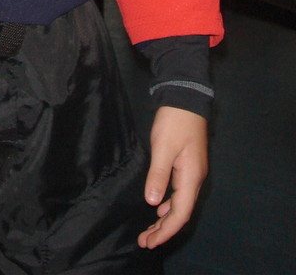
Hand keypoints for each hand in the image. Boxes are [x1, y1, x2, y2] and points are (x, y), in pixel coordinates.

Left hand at [138, 106, 208, 248]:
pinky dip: (168, 204)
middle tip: (144, 242)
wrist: (186, 98)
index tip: (149, 242)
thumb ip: (158, 175)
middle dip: (163, 229)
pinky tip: (158, 206)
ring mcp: (192, 172)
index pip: (180, 213)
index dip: (165, 231)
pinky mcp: (187, 165)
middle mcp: (195, 179)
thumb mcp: (163, 147)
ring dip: (165, 218)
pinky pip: (179, 193)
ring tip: (149, 230)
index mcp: (191, 178)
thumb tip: (152, 203)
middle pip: (181, 212)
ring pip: (180, 203)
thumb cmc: (174, 122)